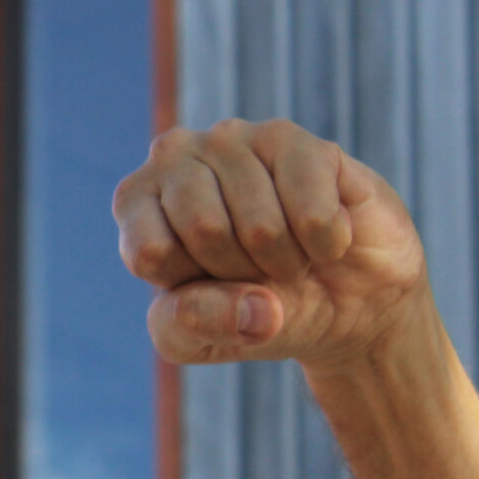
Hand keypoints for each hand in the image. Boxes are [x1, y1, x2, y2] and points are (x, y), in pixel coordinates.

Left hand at [112, 118, 426, 370]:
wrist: (344, 299)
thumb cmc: (251, 311)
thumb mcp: (199, 340)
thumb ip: (188, 327)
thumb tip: (225, 306)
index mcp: (135, 201)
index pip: (151, 253)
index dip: (191, 287)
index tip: (205, 284)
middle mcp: (174, 156)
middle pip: (206, 232)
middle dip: (242, 274)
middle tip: (255, 269)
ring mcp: (234, 138)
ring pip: (262, 228)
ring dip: (287, 263)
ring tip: (287, 253)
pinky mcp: (297, 141)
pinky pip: (313, 216)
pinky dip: (325, 246)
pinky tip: (322, 236)